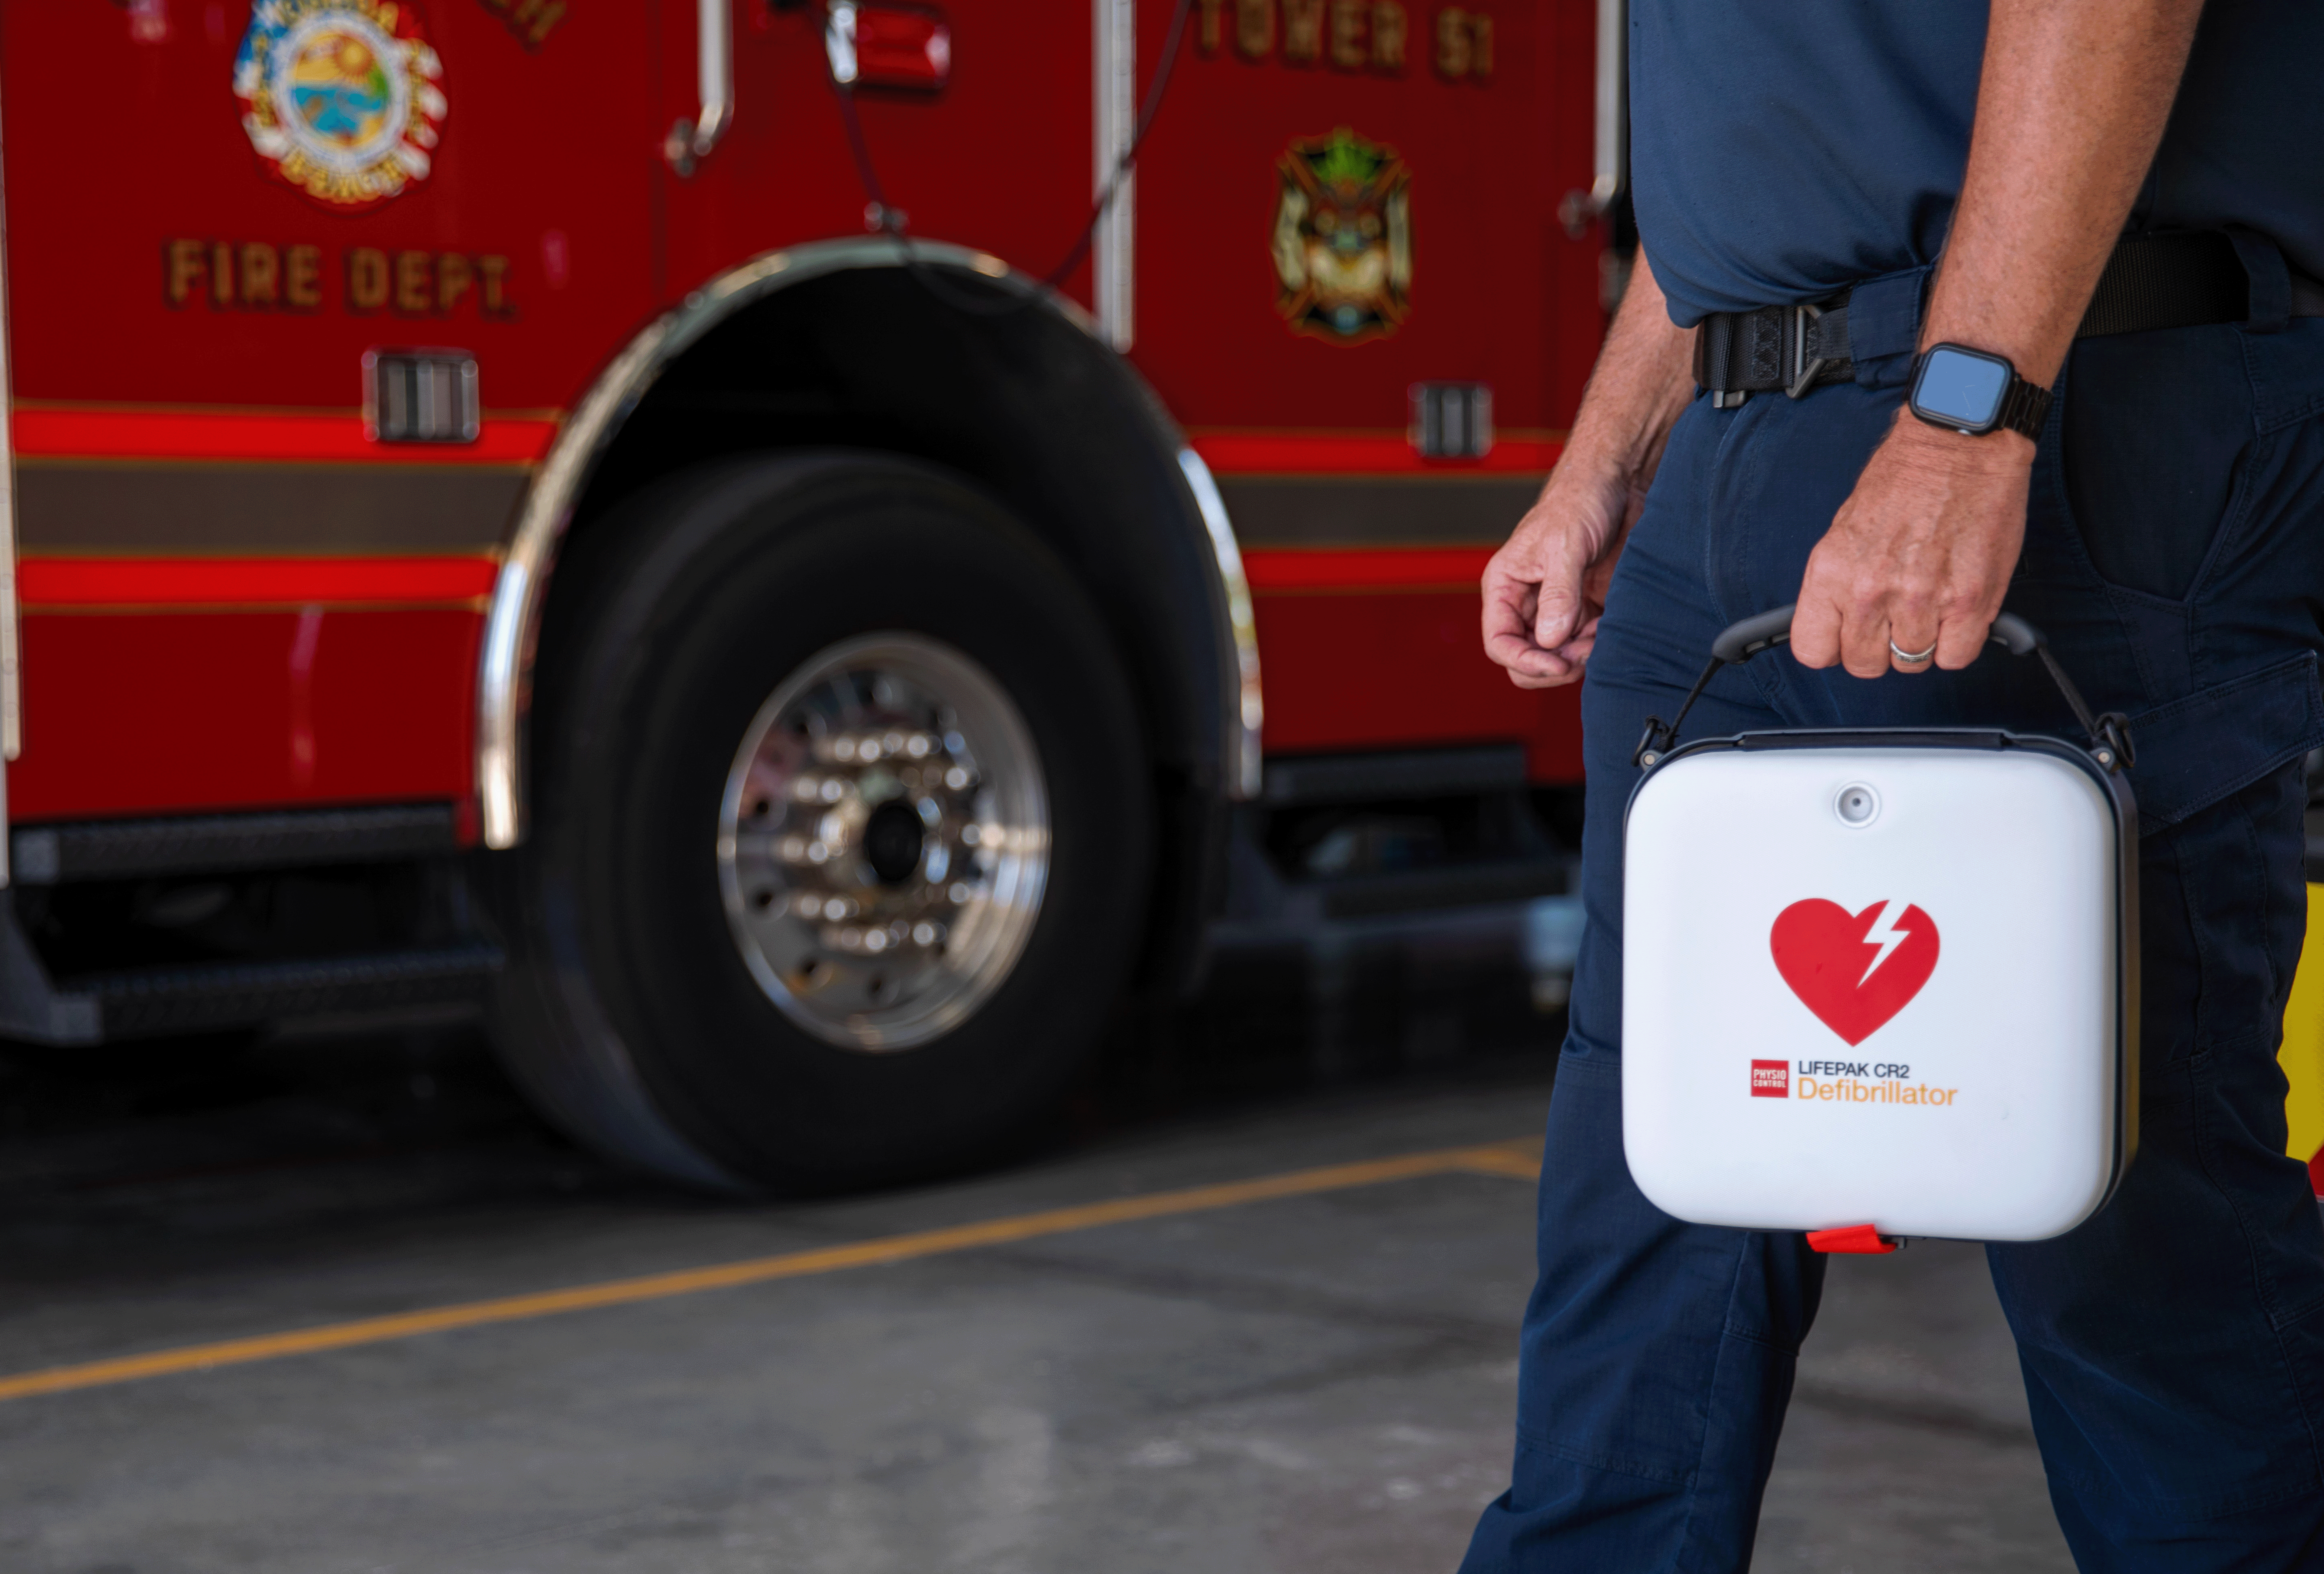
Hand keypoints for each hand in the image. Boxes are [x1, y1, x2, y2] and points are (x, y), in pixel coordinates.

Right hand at [1481, 457, 1644, 688]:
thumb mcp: (1565, 545)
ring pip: (1557, 656)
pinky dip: (1599, 646)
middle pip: (1525, 658)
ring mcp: (1558, 608)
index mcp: (1506, 586)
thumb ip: (1557, 594)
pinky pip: (1585, 644)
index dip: (1524, 661)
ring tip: (1601, 635)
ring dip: (1580, 657)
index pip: (1499, 643)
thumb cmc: (1581, 498)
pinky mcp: (1587, 608)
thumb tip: (1549, 640)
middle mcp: (1528, 602)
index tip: (1556, 665)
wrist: (1620, 481)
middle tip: (1582, 653)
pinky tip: (1611, 626)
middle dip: (1552, 664)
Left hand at [1791, 416, 2032, 676]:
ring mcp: (1921, 599)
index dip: (1833, 649)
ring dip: (1921, 641)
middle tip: (1894, 618)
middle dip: (1880, 647)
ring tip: (1929, 603)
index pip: (1813, 650)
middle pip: (1865, 664)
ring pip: (1912, 662)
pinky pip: (1956, 657)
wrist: (1958, 444)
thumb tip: (1837, 624)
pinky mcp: (1970, 601)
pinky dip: (1957, 643)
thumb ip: (1839, 583)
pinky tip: (1956, 613)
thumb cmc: (1904, 479)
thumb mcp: (1845, 529)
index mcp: (1832, 571)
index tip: (1847, 638)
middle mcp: (1870, 591)